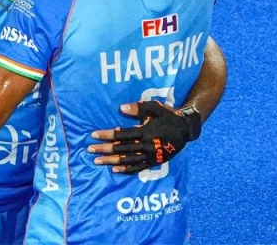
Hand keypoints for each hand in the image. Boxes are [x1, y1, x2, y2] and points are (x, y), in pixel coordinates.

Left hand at [87, 101, 201, 173]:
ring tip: (97, 161)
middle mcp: (146, 146)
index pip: (121, 135)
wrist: (186, 129)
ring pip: (127, 160)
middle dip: (104, 149)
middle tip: (90, 150)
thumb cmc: (169, 115)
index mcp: (145, 132)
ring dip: (111, 161)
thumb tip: (120, 109)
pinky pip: (138, 168)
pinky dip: (126, 170)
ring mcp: (150, 156)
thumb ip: (138, 108)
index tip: (93, 136)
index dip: (106, 135)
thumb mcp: (155, 107)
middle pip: (121, 149)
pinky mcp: (154, 162)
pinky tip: (114, 170)